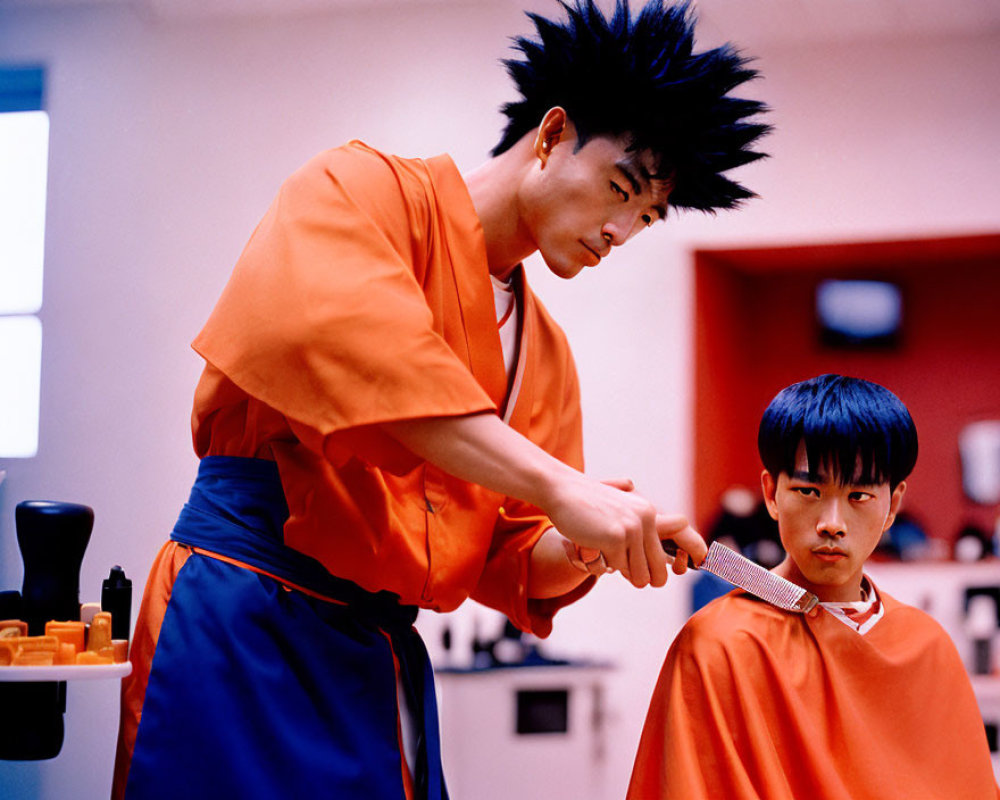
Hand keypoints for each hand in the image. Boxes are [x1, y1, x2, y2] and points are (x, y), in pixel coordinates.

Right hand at [543, 474, 703, 588]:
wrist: (561, 491)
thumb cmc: (586, 506)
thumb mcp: (620, 513)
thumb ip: (642, 528)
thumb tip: (678, 532)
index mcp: (649, 513)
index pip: (677, 540)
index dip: (679, 558)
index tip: (691, 564)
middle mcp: (646, 519)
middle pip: (657, 573)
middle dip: (643, 579)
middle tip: (624, 571)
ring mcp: (632, 529)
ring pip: (636, 576)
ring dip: (618, 571)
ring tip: (601, 552)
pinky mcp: (615, 538)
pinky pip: (614, 569)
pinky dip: (599, 564)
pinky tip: (589, 546)